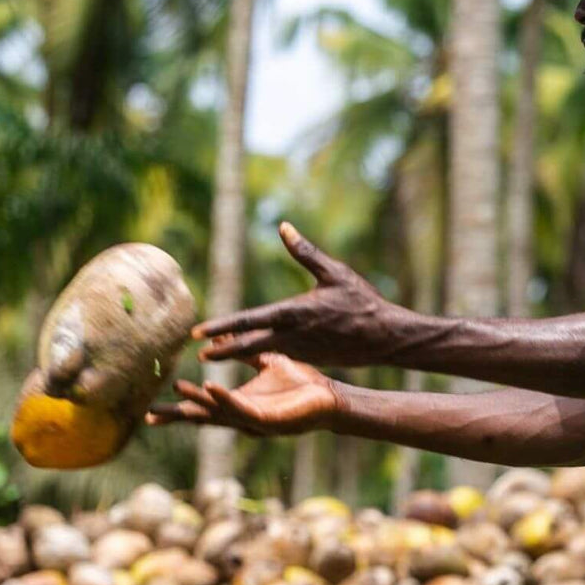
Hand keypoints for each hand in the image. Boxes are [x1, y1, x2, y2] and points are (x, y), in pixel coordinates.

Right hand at [145, 353, 339, 434]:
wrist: (331, 397)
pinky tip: (210, 388)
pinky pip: (241, 408)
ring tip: (177, 388)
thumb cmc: (302, 384)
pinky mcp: (268, 420)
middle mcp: (241, 415)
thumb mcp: (268, 363)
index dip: (179, 406)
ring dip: (197, 401)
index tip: (150, 410)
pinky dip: (224, 399)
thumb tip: (221, 336)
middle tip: (149, 416)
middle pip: (202, 417)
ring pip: (218, 412)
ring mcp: (254, 420)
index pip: (202, 407)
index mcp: (239, 404)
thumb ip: (244, 353)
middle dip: (177, 416)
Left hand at [194, 223, 398, 366]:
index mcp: (292, 312)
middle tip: (198, 354)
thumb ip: (305, 252)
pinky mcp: (312, 358)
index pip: (248, 321)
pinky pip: (282, 356)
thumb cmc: (362, 301)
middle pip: (247, 345)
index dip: (221, 327)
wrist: (386, 337)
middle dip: (222, 350)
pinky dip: (265, 356)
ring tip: (219, 355)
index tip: (198, 333)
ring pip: (263, 352)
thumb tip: (284, 227)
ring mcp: (301, 350)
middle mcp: (291, 335)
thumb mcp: (334, 272)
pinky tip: (256, 355)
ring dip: (240, 354)